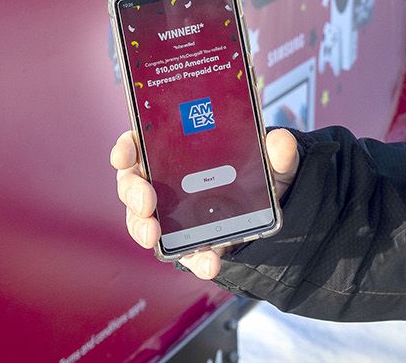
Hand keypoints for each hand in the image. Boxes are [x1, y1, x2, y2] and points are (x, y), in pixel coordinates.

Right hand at [110, 127, 300, 278]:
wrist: (269, 215)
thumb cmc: (256, 177)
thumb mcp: (271, 162)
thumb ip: (278, 153)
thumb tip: (281, 143)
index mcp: (174, 150)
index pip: (140, 142)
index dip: (127, 147)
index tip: (124, 155)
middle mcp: (164, 181)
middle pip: (133, 183)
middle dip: (133, 192)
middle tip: (145, 201)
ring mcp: (171, 214)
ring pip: (143, 220)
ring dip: (142, 228)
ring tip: (154, 237)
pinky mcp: (187, 242)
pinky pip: (180, 252)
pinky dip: (193, 259)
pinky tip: (208, 263)